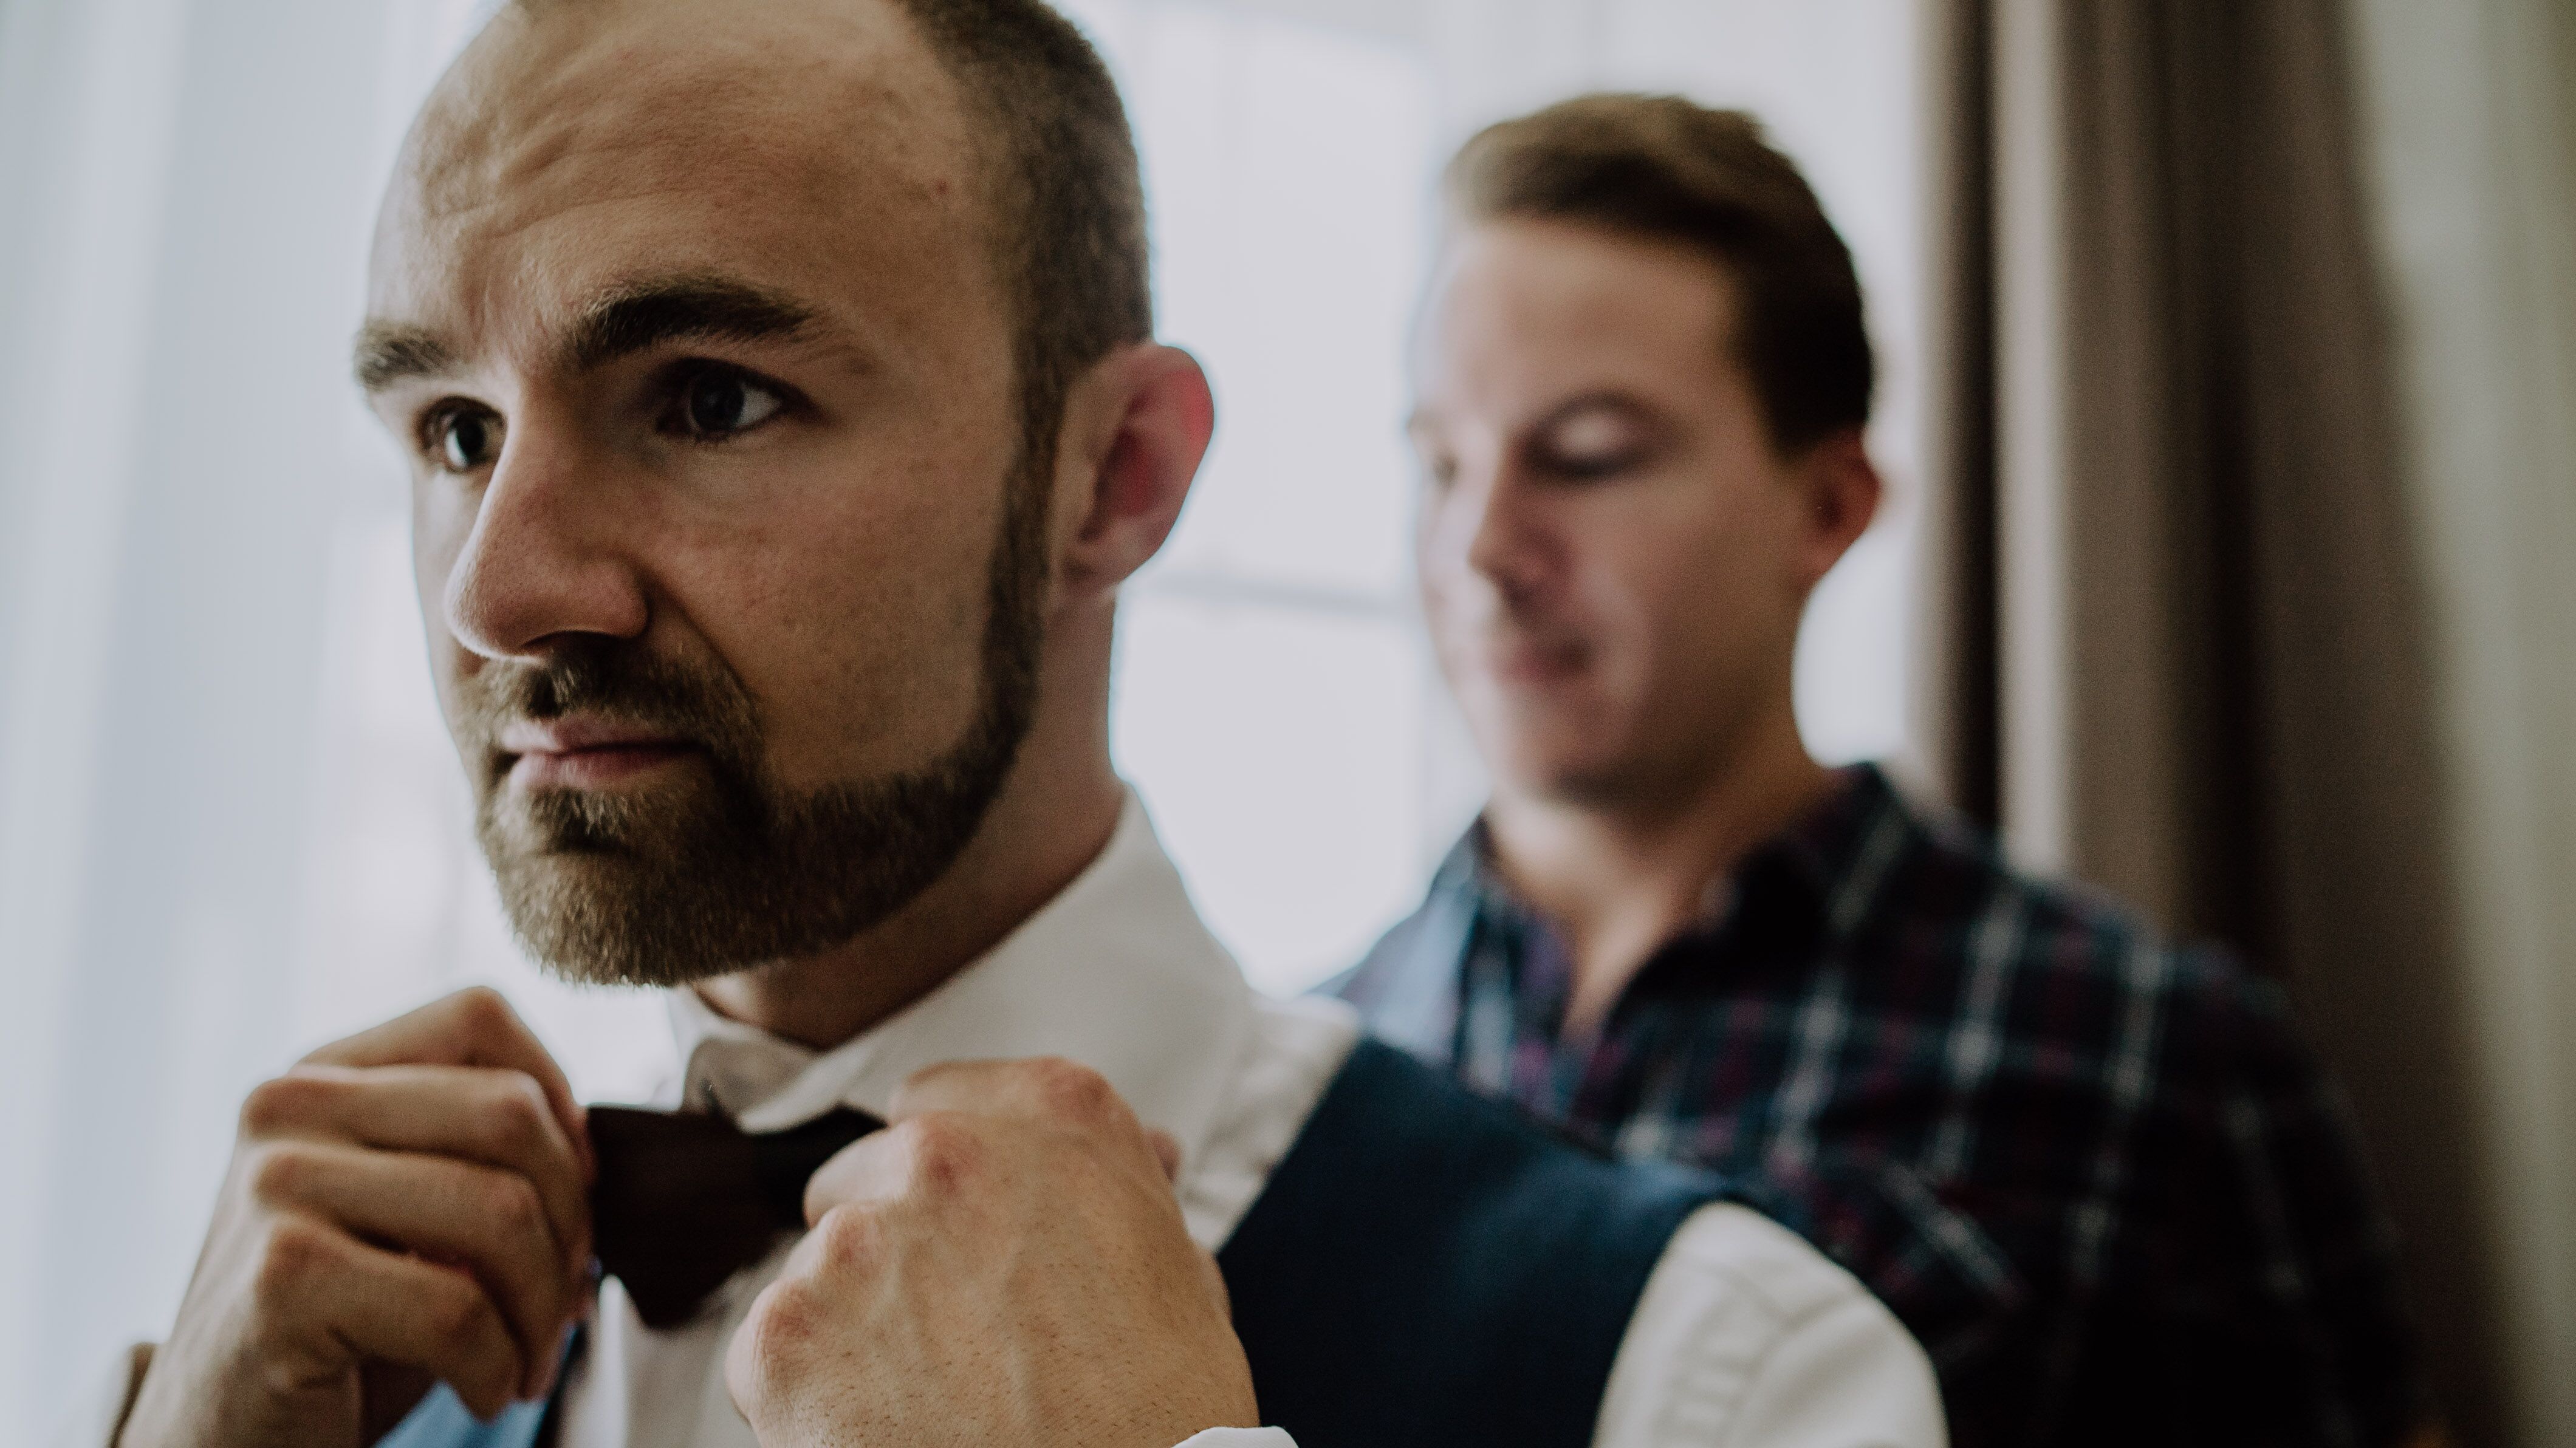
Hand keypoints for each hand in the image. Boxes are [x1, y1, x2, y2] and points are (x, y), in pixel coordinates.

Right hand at [118, 988, 593, 1447]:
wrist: (218, 1435)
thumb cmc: (340, 1327)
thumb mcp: (400, 1212)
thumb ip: (471, 1153)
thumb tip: (590, 1150)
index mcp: (321, 1073)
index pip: (478, 1017)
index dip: (558, 1104)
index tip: (573, 1193)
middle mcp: (288, 1108)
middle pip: (510, 1113)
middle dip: (571, 1219)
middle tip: (564, 1301)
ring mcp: (278, 1186)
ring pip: (499, 1211)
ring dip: (543, 1308)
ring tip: (531, 1357)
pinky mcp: (283, 1278)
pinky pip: (457, 1309)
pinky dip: (500, 1367)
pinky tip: (486, 1391)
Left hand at [724, 1057, 1259, 1447]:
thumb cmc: (1155, 1416)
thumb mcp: (1178, 1272)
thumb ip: (1128, 1193)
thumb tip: (1145, 1153)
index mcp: (1052, 1117)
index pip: (939, 1096)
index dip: (949, 1173)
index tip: (960, 1219)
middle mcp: (946, 1152)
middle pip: (865, 1175)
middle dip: (895, 1245)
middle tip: (953, 1328)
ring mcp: (857, 1237)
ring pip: (818, 1263)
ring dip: (854, 1316)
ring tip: (927, 1391)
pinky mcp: (788, 1329)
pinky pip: (768, 1346)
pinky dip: (805, 1391)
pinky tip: (879, 1426)